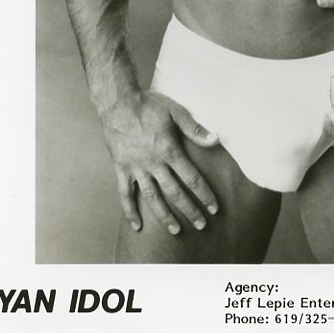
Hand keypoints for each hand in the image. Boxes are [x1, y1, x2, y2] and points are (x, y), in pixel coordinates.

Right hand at [100, 89, 219, 234]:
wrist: (118, 102)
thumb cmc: (149, 104)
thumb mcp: (176, 111)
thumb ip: (195, 128)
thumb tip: (215, 139)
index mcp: (169, 150)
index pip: (191, 178)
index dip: (204, 194)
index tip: (214, 208)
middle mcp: (153, 163)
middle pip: (174, 193)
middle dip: (190, 210)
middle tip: (201, 225)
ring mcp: (136, 168)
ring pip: (152, 197)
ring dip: (164, 216)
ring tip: (175, 230)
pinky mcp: (121, 168)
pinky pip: (125, 193)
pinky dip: (129, 210)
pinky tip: (136, 225)